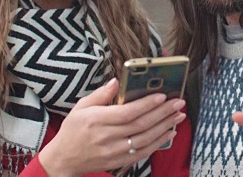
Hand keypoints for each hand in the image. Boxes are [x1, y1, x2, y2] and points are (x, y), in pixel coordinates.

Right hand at [39, 78, 185, 176]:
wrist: (63, 160)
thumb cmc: (73, 130)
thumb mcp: (80, 107)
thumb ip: (100, 94)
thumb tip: (117, 81)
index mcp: (96, 121)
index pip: (127, 113)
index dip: (146, 105)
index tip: (162, 96)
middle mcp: (106, 137)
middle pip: (140, 125)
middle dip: (162, 113)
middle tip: (179, 103)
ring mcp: (113, 152)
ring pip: (145, 140)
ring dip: (165, 127)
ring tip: (178, 115)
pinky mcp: (118, 162)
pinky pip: (142, 153)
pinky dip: (158, 143)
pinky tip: (169, 132)